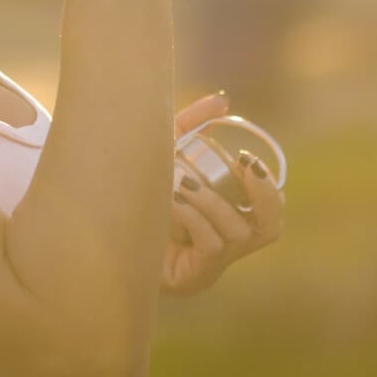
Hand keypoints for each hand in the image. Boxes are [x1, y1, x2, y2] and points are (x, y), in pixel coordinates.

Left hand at [161, 91, 285, 296]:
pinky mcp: (193, 276)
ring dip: (212, 199)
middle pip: (271, 227)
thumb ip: (195, 125)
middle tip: (243, 163)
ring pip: (235, 233)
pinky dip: (194, 216)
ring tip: (180, 178)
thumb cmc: (142, 191)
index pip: (271, 206)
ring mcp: (213, 264)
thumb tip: (222, 100)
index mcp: (231, 217)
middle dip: (265, 194)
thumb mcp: (168, 151)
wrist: (105, 231)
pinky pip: (210, 244)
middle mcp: (230, 244)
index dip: (266, 183)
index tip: (242, 155)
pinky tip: (171, 200)